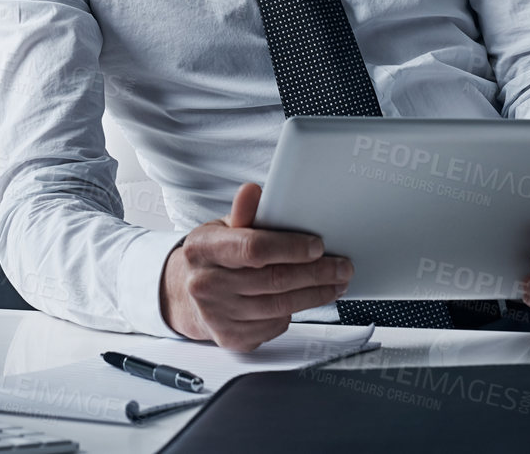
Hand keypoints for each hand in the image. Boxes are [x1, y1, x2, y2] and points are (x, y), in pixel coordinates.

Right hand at [159, 182, 352, 351]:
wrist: (187, 294)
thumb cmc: (214, 256)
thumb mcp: (223, 228)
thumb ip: (243, 212)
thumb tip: (252, 191)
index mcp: (202, 249)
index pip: (253, 248)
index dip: (290, 248)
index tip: (318, 246)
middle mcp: (205, 284)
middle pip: (274, 280)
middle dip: (316, 273)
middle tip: (342, 267)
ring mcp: (217, 315)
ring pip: (280, 306)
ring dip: (315, 294)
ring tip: (335, 283)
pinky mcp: (232, 338)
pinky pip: (275, 325)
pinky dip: (295, 311)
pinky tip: (307, 299)